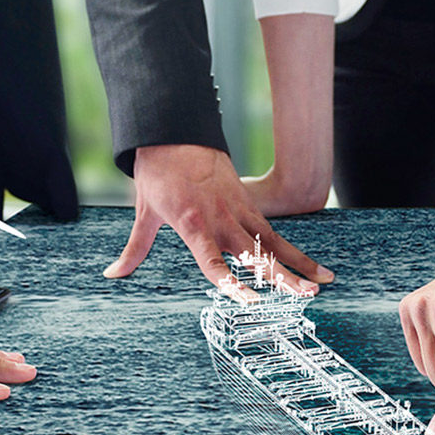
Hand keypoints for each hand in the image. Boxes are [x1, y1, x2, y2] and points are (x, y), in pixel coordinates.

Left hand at [105, 144, 332, 293]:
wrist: (175, 133)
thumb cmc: (158, 174)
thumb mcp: (143, 213)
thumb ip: (135, 250)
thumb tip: (112, 274)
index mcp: (193, 225)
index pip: (213, 262)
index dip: (231, 284)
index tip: (250, 301)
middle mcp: (222, 220)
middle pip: (256, 254)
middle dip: (283, 276)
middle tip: (306, 295)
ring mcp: (239, 211)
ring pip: (273, 243)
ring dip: (298, 263)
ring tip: (322, 283)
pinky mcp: (249, 203)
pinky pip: (273, 231)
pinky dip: (292, 249)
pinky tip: (311, 266)